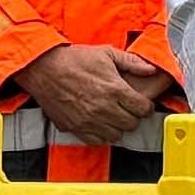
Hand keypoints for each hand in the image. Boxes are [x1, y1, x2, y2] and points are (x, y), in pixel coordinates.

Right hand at [11, 44, 171, 146]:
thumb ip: (131, 62)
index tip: (142, 104)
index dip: (146, 106)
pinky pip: (96, 140)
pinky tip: (99, 123)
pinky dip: (101, 134)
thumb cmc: (72, 60)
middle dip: (133, 116)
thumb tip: (150, 69)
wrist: (43, 69)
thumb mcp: (106, 53)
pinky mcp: (75, 128)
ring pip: (116, 135)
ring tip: (113, 116)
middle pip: (131, 124)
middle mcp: (103, 108)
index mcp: (114, 89)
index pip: (143, 109)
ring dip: (118, 127)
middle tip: (127, 109)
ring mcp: (89, 120)